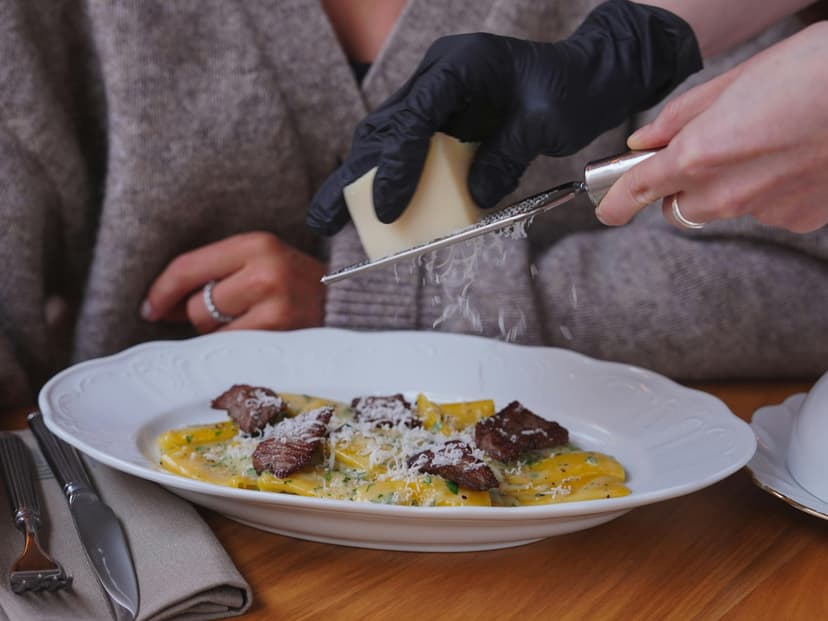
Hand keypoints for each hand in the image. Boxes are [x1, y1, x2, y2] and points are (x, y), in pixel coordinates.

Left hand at [142, 232, 325, 332]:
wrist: (353, 305)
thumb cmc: (299, 285)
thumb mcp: (263, 262)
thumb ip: (218, 274)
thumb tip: (160, 307)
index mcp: (257, 244)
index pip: (188, 267)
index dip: (162, 291)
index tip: (150, 307)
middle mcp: (265, 272)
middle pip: (196, 305)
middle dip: (202, 316)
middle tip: (230, 316)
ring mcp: (274, 307)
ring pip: (212, 331)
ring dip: (220, 334)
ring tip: (253, 324)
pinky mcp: (280, 336)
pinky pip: (232, 349)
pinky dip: (234, 350)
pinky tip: (256, 340)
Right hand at [307, 0, 700, 234]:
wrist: (587, 74)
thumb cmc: (571, 90)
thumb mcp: (546, 123)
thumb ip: (506, 156)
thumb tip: (472, 197)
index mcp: (461, 66)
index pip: (413, 116)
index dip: (394, 166)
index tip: (386, 211)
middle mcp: (439, 76)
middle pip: (382, 128)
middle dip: (353, 177)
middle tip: (325, 219)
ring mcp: (436, 96)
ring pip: (385, 139)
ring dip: (361, 182)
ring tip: (333, 220)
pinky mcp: (441, 118)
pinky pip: (407, 149)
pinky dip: (391, 180)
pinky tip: (377, 209)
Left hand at [596, 22, 827, 232]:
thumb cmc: (817, 70)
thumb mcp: (737, 79)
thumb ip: (682, 117)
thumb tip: (645, 141)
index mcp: (701, 153)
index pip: (638, 191)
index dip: (615, 202)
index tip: (607, 209)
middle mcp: (727, 192)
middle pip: (679, 207)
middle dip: (681, 186)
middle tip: (707, 151)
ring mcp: (765, 210)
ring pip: (724, 208)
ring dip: (728, 186)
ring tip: (767, 142)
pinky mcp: (798, 219)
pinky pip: (767, 210)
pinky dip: (770, 190)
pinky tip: (795, 157)